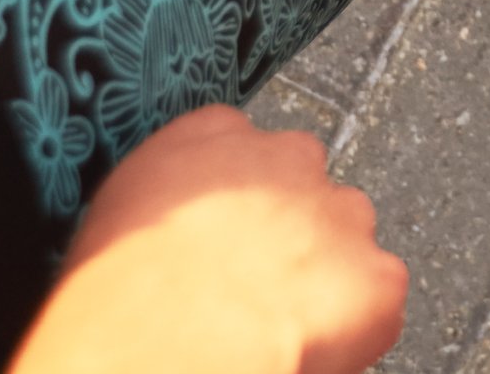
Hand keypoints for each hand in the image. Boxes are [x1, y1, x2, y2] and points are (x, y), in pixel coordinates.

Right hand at [11, 107, 407, 373]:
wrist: (157, 344)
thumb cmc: (114, 300)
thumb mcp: (112, 220)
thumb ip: (164, 203)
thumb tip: (181, 239)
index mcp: (210, 137)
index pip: (240, 146)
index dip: (234, 205)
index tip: (221, 243)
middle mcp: (286, 159)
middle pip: (303, 189)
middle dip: (288, 236)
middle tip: (250, 294)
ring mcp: (340, 214)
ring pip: (347, 244)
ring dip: (323, 280)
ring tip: (272, 330)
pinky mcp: (377, 276)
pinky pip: (376, 303)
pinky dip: (353, 332)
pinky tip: (304, 352)